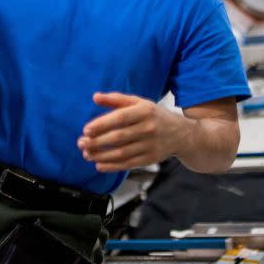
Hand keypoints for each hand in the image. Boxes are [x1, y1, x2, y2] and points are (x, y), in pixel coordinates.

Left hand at [77, 92, 191, 172]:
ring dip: (101, 155)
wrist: (182, 134)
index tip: (86, 130)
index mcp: (144, 111)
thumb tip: (95, 97)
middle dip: (97, 142)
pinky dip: (112, 166)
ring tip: (87, 154)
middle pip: (118, 137)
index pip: (120, 118)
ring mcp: (150, 145)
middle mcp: (148, 128)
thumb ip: (116, 99)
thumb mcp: (139, 102)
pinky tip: (99, 164)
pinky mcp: (150, 159)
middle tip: (81, 143)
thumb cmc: (155, 116)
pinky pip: (128, 164)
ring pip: (121, 153)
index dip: (102, 124)